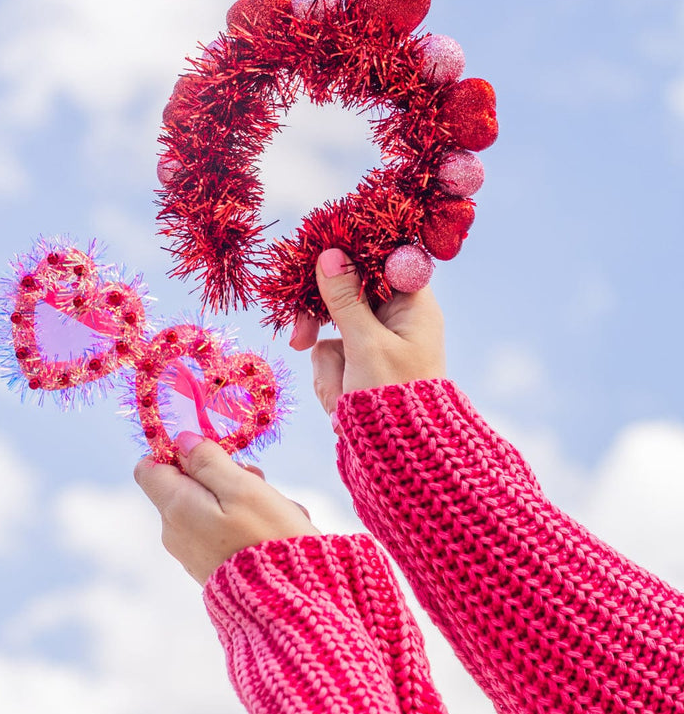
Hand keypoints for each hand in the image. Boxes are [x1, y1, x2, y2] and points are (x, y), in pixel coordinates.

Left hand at [134, 432, 319, 584]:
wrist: (287, 605)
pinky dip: (248, 523)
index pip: (148, 467)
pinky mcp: (212, 567)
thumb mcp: (241, 487)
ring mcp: (192, 552)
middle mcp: (175, 531)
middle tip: (258, 480)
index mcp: (175, 508)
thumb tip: (182, 440)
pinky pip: (224, 530)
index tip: (212, 453)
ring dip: (243, 498)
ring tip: (280, 509)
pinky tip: (278, 530)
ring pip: (212, 506)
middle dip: (222, 475)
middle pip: (186, 484)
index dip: (175, 452)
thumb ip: (208, 460)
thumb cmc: (266, 538)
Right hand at [290, 248, 445, 415]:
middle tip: (299, 339)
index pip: (381, 259)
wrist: (400, 459)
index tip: (318, 256)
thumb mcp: (367, 345)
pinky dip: (330, 380)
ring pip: (333, 330)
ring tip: (343, 397)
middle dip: (323, 325)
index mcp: (413, 305)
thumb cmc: (394, 399)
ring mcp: (377, 342)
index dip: (350, 255)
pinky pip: (331, 355)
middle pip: (348, 294)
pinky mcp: (360, 363)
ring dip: (329, 365)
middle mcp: (397, 319)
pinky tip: (341, 406)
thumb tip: (329, 254)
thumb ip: (345, 299)